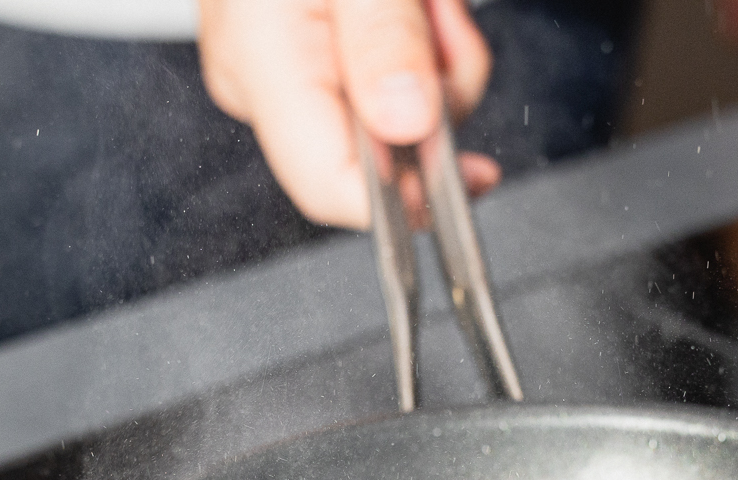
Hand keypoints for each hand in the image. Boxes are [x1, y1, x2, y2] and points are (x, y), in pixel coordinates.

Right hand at [198, 0, 501, 228]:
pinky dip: (419, 41)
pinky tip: (414, 2)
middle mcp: (263, 78)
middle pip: (374, 150)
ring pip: (391, 113)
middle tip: (438, 17)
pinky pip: (383, 76)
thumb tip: (409, 126)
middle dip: (433, 93)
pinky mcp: (309, 48)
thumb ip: (383, 37)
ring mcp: (283, 65)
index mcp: (262, 62)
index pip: (331, 188)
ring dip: (434, 58)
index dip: (405, 201)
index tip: (474, 178)